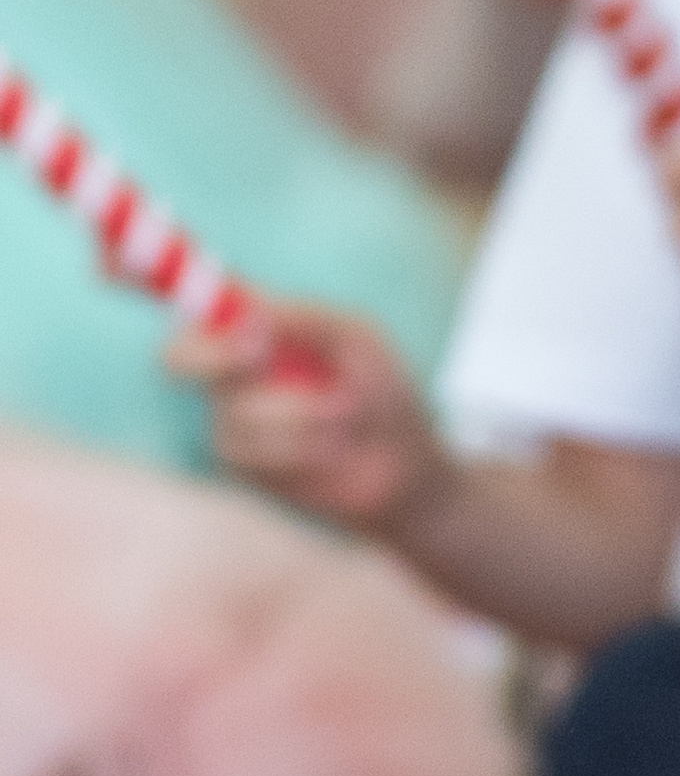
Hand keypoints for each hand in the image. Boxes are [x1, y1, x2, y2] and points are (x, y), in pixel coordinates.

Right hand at [168, 307, 441, 531]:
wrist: (406, 463)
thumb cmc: (383, 389)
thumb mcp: (355, 339)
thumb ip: (303, 318)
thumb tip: (249, 314)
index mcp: (253, 331)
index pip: (196, 312)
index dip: (190, 308)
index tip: (238, 323)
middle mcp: (231, 373)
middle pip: (178, 358)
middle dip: (214, 358)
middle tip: (256, 357)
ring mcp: (231, 420)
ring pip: (230, 412)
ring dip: (294, 413)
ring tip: (345, 413)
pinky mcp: (243, 467)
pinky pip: (247, 454)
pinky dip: (297, 448)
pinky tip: (332, 449)